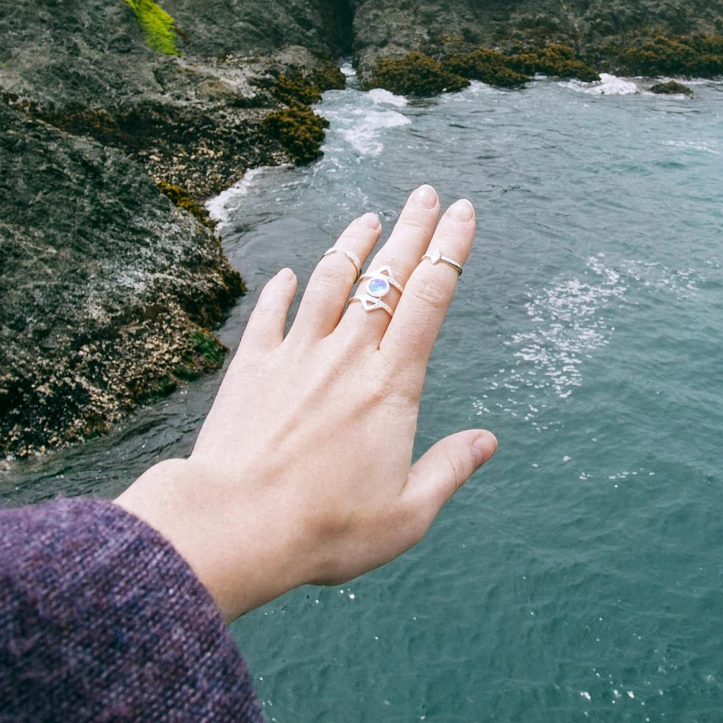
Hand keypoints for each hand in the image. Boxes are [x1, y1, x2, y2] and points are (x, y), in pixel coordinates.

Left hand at [117, 185, 496, 618]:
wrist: (236, 524)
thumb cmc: (327, 529)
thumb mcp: (407, 513)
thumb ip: (449, 470)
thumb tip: (487, 442)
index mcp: (391, 386)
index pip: (430, 300)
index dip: (450, 251)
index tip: (464, 214)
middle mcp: (346, 357)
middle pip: (386, 278)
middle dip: (412, 230)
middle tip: (429, 193)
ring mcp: (295, 357)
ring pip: (329, 284)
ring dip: (351, 246)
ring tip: (368, 217)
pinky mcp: (250, 369)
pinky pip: (270, 316)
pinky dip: (281, 291)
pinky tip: (287, 276)